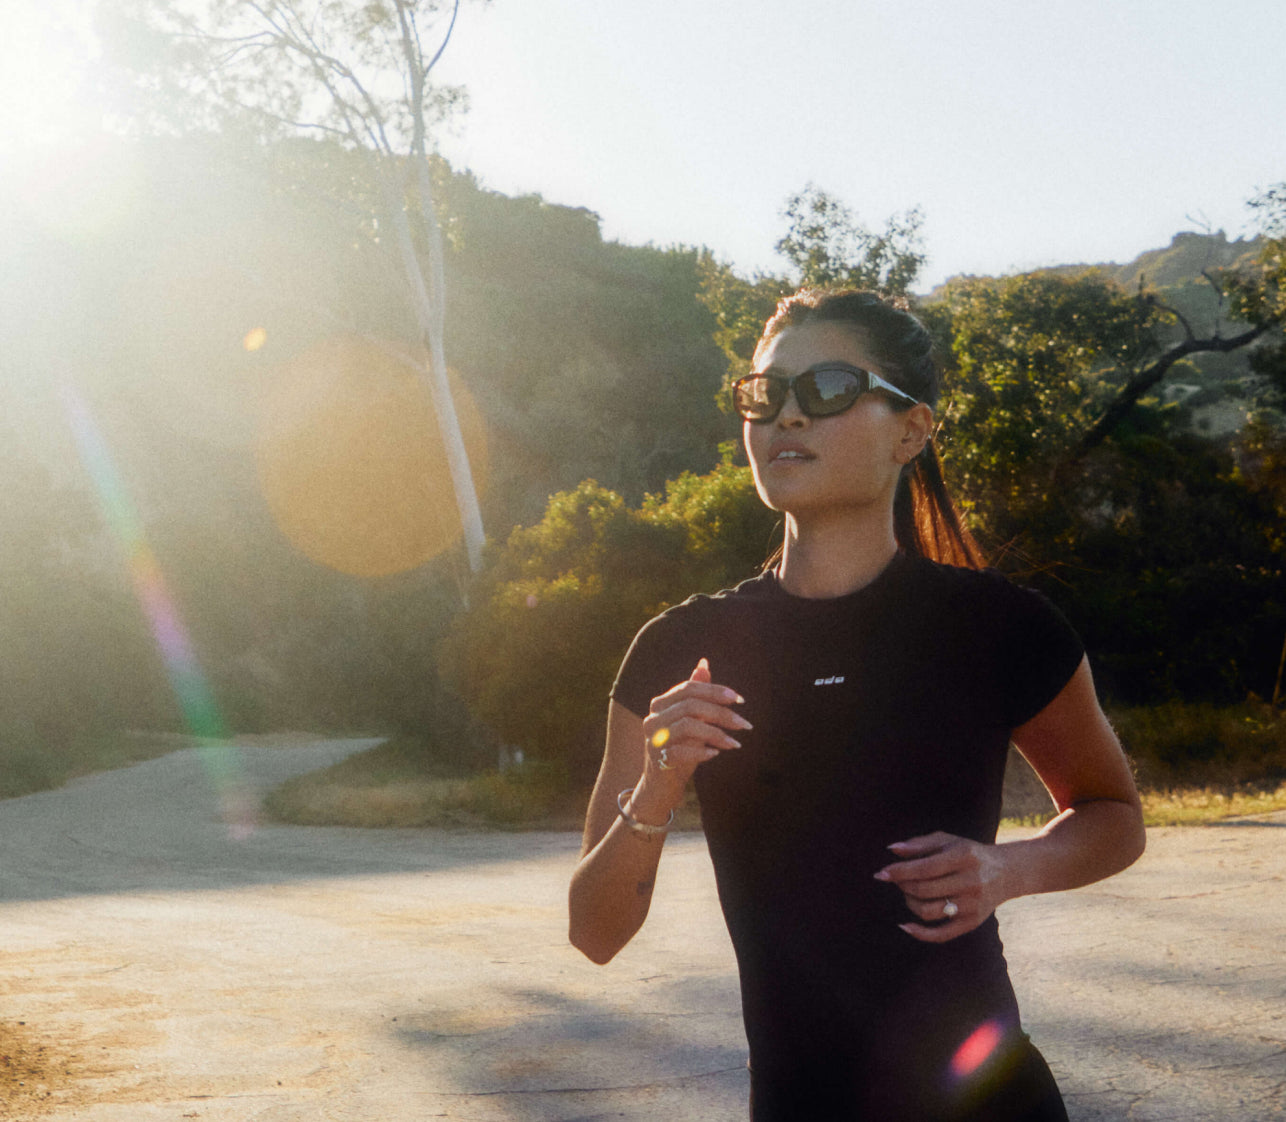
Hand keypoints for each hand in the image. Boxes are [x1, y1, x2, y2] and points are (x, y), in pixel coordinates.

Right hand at [641, 658, 748, 783]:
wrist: (660, 784)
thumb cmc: (679, 747)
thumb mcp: (689, 719)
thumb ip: (695, 692)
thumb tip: (704, 663)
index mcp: (660, 703)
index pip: (689, 688)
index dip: (715, 691)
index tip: (740, 700)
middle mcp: (653, 718)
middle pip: (691, 706)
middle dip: (721, 713)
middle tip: (744, 724)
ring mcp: (654, 739)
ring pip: (688, 726)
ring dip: (716, 733)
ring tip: (734, 743)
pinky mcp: (658, 759)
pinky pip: (683, 751)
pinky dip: (702, 751)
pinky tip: (716, 754)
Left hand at [874, 831, 1009, 942]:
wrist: (1006, 872)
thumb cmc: (968, 853)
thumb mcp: (947, 841)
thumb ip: (919, 844)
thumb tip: (892, 850)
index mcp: (964, 857)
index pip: (924, 868)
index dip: (899, 872)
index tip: (880, 874)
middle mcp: (970, 882)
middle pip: (924, 890)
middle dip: (903, 885)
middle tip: (898, 880)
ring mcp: (972, 905)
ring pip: (928, 911)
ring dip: (909, 903)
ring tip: (908, 893)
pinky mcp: (972, 923)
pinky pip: (941, 934)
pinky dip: (919, 933)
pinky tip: (905, 926)